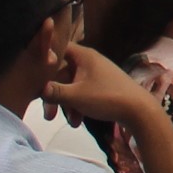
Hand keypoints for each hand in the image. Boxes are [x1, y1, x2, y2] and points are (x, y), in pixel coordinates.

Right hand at [40, 41, 156, 126]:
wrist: (140, 111)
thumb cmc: (107, 97)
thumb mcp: (76, 96)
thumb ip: (54, 92)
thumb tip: (37, 89)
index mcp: (83, 55)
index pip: (57, 50)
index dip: (43, 61)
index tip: (32, 77)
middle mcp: (89, 61)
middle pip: (62, 74)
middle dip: (54, 95)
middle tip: (48, 116)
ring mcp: (97, 74)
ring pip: (72, 86)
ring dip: (67, 104)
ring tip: (70, 123)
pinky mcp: (103, 87)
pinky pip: (83, 93)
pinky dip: (78, 106)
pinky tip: (78, 122)